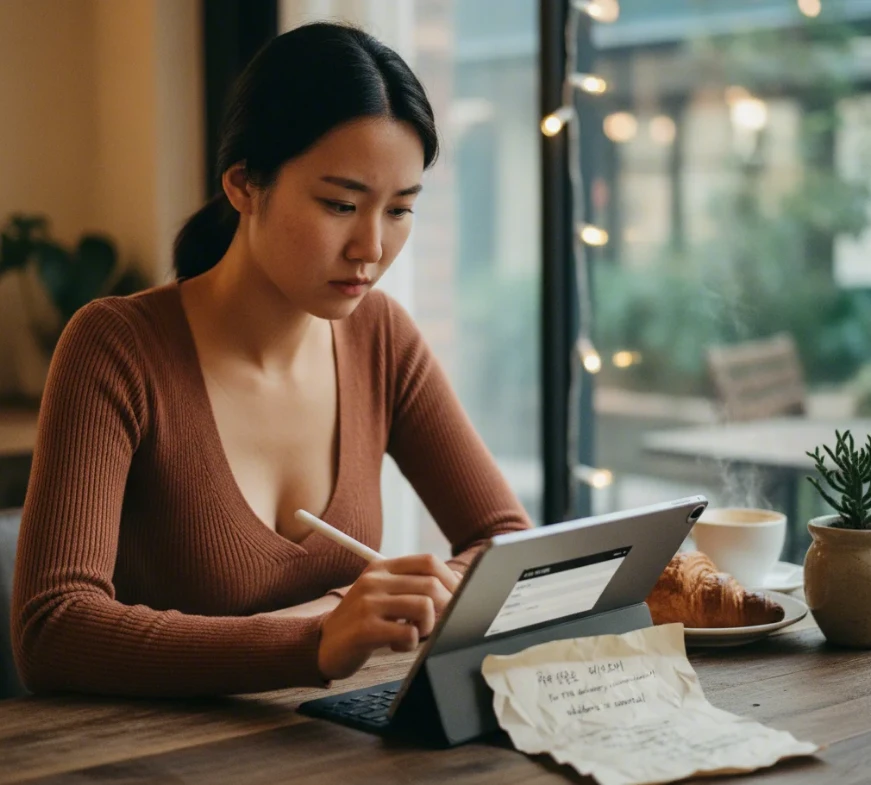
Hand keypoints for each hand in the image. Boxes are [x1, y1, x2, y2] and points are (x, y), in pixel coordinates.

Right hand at [317, 554, 459, 680]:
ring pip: (423, 607)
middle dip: (446, 606)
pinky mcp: (365, 629)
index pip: (428, 561)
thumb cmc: (364, 621)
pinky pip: (408, 634)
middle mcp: (375, 581)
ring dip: (429, 626)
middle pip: (431, 584)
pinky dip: (411, 644)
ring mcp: (369, 603)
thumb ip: (414, 586)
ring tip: (415, 634)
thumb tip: (458, 580)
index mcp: (382, 568)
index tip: (459, 598)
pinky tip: (397, 646)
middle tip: (438, 623)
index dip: (451, 579)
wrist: (324, 644)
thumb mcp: (385, 594)